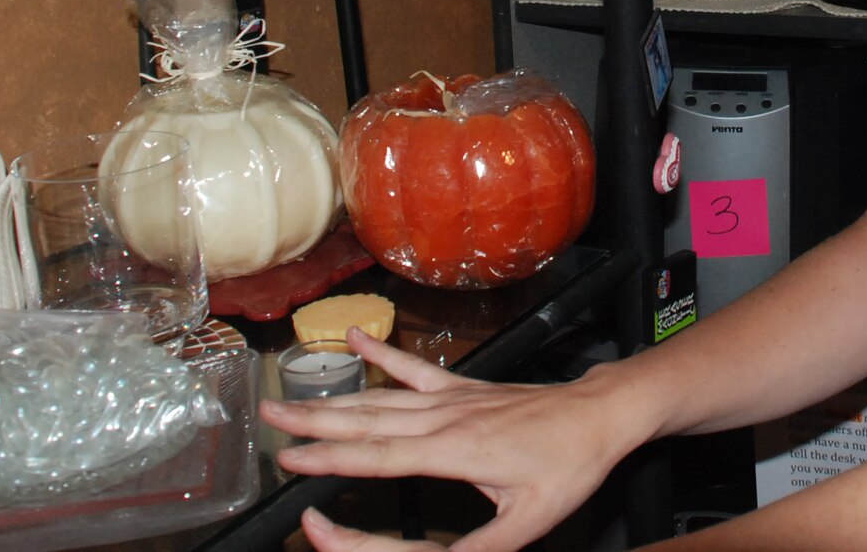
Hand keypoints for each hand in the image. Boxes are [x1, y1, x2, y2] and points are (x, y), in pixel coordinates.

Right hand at [262, 331, 648, 551]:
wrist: (600, 414)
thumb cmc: (568, 466)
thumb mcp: (527, 523)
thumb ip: (478, 550)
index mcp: (455, 450)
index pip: (379, 456)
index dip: (330, 460)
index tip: (288, 462)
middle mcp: (446, 417)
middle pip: (367, 419)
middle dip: (313, 422)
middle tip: (267, 416)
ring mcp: (453, 397)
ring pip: (382, 396)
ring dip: (334, 397)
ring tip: (291, 396)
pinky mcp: (466, 387)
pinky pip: (416, 369)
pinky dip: (382, 352)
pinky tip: (356, 336)